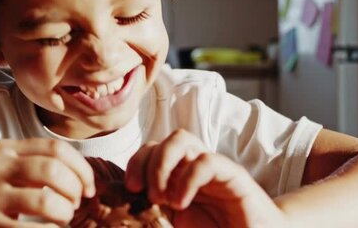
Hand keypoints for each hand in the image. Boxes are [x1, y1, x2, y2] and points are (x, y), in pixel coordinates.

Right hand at [0, 138, 94, 226]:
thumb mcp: (4, 167)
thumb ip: (36, 162)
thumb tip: (83, 173)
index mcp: (5, 150)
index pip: (56, 149)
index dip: (81, 168)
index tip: (89, 186)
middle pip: (54, 170)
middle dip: (75, 189)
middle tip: (77, 204)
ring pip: (48, 201)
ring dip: (65, 213)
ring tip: (64, 218)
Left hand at [125, 129, 286, 227]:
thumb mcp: (175, 221)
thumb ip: (154, 210)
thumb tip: (124, 205)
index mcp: (177, 174)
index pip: (148, 150)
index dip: (134, 164)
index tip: (130, 189)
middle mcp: (192, 164)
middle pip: (160, 140)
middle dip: (145, 164)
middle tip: (146, 195)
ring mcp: (212, 167)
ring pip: (181, 139)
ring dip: (164, 164)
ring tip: (163, 197)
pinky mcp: (233, 175)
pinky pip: (207, 160)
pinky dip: (188, 179)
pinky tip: (182, 202)